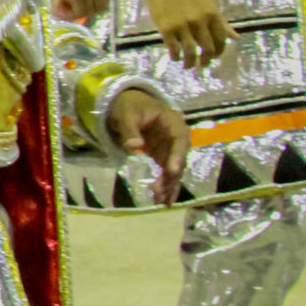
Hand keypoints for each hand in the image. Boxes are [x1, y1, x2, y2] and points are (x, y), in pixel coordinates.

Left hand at [106, 87, 188, 203]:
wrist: (128, 103)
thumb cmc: (129, 106)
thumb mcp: (126, 114)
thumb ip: (130, 130)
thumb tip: (134, 146)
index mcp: (173, 123)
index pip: (179, 140)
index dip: (177, 156)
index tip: (172, 171)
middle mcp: (177, 138)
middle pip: (179, 159)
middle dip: (171, 177)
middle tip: (160, 192)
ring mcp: (171, 149)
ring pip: (174, 170)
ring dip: (169, 186)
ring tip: (162, 202)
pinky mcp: (163, 157)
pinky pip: (167, 173)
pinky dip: (165, 185)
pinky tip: (162, 200)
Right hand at [140, 0, 231, 70]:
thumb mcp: (208, 6)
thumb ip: (221, 22)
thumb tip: (235, 37)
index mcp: (212, 14)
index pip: (221, 40)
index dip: (219, 51)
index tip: (214, 57)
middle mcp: (199, 20)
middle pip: (208, 48)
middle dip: (206, 60)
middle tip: (202, 65)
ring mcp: (182, 25)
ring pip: (190, 51)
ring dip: (190, 62)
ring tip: (188, 66)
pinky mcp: (166, 28)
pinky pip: (173, 48)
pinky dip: (175, 56)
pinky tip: (175, 58)